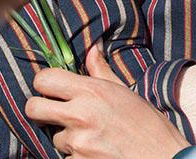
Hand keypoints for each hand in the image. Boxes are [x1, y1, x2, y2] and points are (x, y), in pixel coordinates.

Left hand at [26, 44, 187, 158]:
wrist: (162, 157)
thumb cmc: (148, 124)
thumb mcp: (126, 92)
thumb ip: (102, 71)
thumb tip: (92, 48)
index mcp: (92, 91)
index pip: (44, 79)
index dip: (44, 84)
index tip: (52, 89)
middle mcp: (80, 114)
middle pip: (33, 108)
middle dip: (40, 110)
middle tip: (56, 113)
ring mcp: (77, 142)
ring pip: (54, 137)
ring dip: (68, 138)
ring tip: (94, 137)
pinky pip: (66, 158)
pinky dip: (77, 156)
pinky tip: (97, 152)